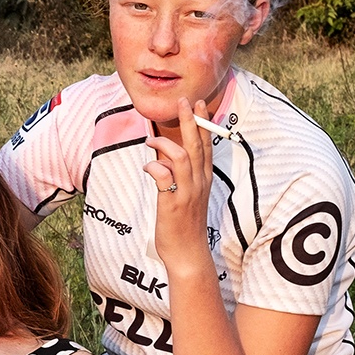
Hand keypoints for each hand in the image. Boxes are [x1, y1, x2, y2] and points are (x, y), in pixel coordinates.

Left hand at [142, 97, 215, 273]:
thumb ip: (179, 176)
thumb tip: (164, 158)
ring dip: (166, 144)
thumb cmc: (185, 226)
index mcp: (204, 180)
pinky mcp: (173, 204)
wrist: (188, 253)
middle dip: (191, 121)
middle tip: (184, 101)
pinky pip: (164, 177)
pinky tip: (147, 167)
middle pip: (198, 146)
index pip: (207, 146)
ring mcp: (187, 193)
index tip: (199, 105)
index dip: (203, 124)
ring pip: (183, 157)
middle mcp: (199, 183)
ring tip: (151, 139)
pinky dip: (154, 168)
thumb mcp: (186, 197)